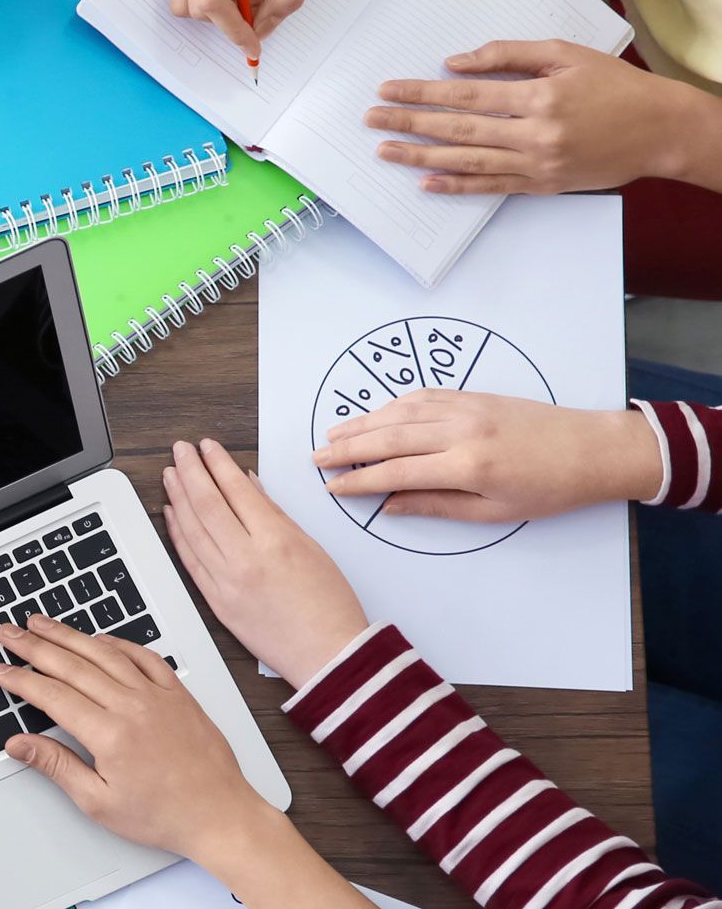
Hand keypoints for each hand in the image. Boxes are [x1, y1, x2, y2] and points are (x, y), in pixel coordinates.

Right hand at [0, 617, 274, 866]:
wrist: (220, 815)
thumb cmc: (164, 815)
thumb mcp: (98, 802)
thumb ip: (56, 766)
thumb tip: (19, 745)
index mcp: (110, 735)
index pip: (52, 695)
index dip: (21, 679)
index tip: (1, 670)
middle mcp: (133, 707)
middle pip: (72, 665)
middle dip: (35, 646)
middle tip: (10, 632)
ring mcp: (158, 696)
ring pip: (104, 653)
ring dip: (69, 635)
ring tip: (42, 623)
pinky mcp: (178, 694)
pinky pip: (144, 656)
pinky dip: (118, 643)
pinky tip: (101, 637)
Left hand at [163, 437, 368, 688]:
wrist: (326, 656)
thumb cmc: (329, 604)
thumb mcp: (311, 547)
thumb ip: (274, 513)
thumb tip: (248, 484)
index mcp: (276, 541)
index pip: (237, 490)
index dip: (217, 464)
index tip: (207, 446)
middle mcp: (245, 560)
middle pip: (207, 505)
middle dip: (190, 472)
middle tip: (180, 451)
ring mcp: (226, 582)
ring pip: (191, 530)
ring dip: (177, 498)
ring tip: (170, 474)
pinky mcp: (215, 602)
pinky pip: (189, 560)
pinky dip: (177, 534)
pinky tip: (171, 513)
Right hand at [313, 390, 662, 519]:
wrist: (592, 450)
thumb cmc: (549, 489)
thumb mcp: (494, 512)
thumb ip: (437, 505)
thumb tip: (391, 505)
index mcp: (468, 465)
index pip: (396, 472)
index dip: (359, 481)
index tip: (333, 487)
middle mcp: (462, 431)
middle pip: (389, 437)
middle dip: (348, 449)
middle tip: (316, 458)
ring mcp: (467, 408)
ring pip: (400, 412)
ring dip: (363, 423)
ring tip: (334, 435)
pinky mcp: (473, 397)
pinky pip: (422, 397)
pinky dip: (392, 406)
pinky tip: (375, 416)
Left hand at [364, 41, 721, 193]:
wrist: (658, 129)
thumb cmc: (614, 87)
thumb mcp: (566, 55)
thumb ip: (510, 55)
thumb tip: (458, 62)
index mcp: (539, 97)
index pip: (466, 94)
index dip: (423, 92)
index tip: (390, 90)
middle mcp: (535, 134)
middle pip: (458, 128)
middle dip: (410, 123)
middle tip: (372, 119)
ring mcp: (536, 164)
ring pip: (467, 161)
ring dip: (420, 157)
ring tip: (386, 152)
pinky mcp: (541, 185)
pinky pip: (490, 187)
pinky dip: (456, 185)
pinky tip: (426, 183)